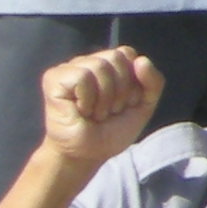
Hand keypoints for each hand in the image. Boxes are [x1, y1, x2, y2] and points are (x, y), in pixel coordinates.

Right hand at [39, 46, 165, 170]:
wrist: (88, 155)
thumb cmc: (112, 130)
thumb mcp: (144, 104)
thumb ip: (153, 81)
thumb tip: (141, 60)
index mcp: (108, 64)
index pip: (127, 53)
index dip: (132, 80)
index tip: (125, 102)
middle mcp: (87, 61)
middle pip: (116, 57)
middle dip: (120, 90)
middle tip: (108, 111)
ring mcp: (69, 68)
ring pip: (99, 66)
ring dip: (104, 99)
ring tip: (95, 113)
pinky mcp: (53, 79)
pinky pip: (82, 77)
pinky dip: (88, 99)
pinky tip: (81, 111)